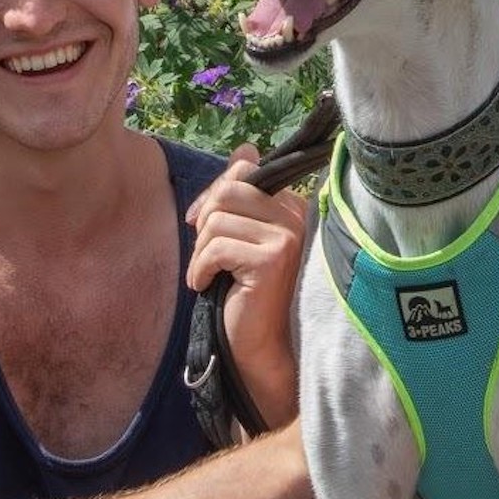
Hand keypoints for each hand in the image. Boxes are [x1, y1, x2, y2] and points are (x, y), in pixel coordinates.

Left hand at [185, 143, 307, 427]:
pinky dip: (200, 268)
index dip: (214, 193)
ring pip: (217, 219)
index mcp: (293, 206)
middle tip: (205, 256)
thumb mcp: (241, 239)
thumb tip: (245, 147)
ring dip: (201, 252)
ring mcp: (289, 236)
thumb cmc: (247, 295)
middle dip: (204, 221)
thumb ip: (240, 197)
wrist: (262, 350)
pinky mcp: (273, 259)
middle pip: (228, 189)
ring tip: (211, 277)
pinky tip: (207, 287)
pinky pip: (216, 246)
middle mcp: (298, 216)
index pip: (246, 170)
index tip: (200, 224)